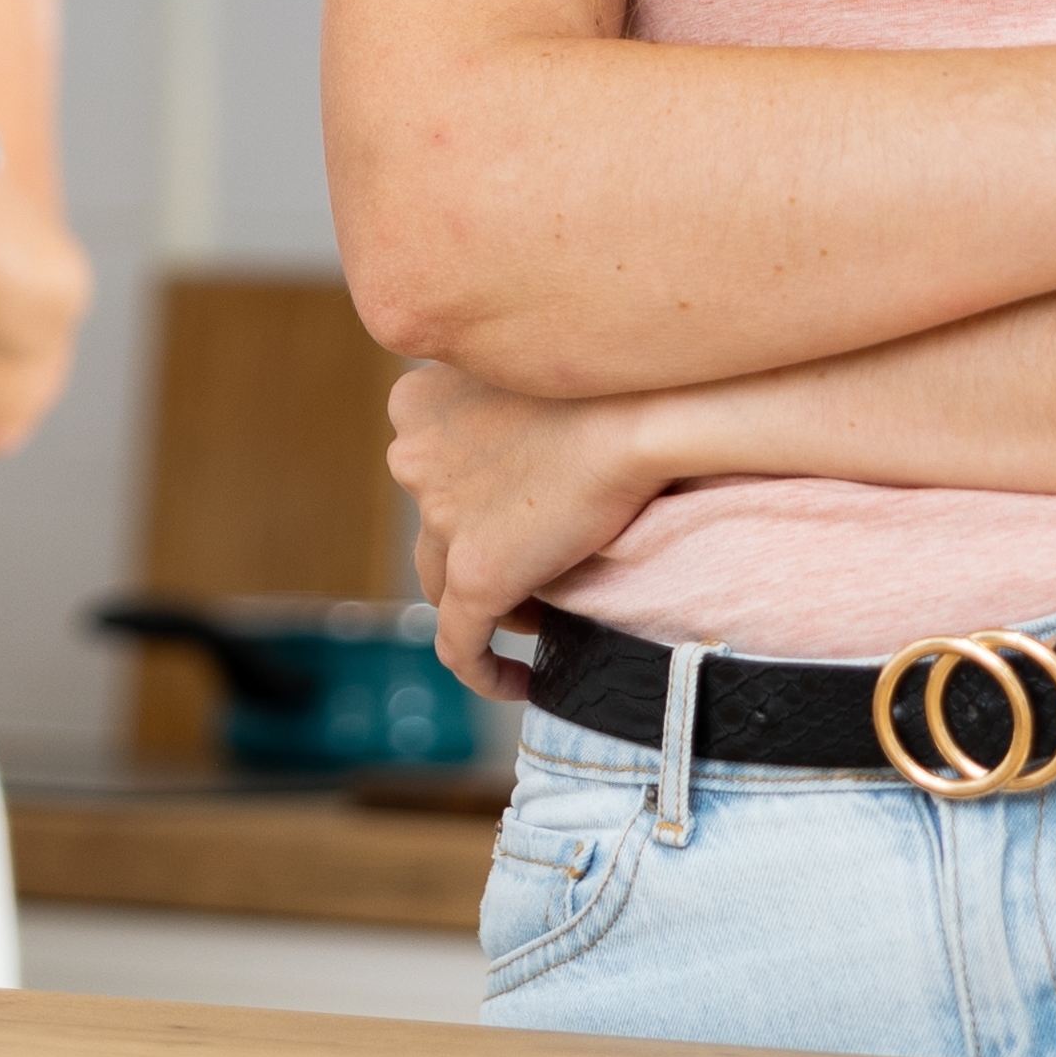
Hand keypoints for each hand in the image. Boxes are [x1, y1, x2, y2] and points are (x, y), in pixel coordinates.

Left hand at [389, 364, 681, 701]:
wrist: (643, 408)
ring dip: (489, 599)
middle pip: (435, 523)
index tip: (518, 512)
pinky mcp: (475, 574)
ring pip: (443, 581)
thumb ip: (508, 409)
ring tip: (541, 612)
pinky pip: (460, 644)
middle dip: (481, 546)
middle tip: (541, 562)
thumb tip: (532, 453)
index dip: (471, 497)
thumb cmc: (610, 381)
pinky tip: (520, 684)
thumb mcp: (532, 373)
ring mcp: (438, 516)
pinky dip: (482, 669)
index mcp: (418, 401)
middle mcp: (412, 454)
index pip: (430, 464)